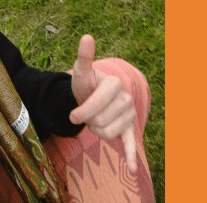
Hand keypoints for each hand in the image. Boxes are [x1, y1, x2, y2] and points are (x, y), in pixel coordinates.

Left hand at [69, 34, 138, 173]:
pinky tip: (132, 170)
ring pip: (108, 133)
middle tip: (86, 114)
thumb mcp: (81, 72)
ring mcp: (129, 113)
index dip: (81, 113)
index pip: (95, 107)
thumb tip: (86, 36)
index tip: (73, 115)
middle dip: (89, 121)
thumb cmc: (85, 84)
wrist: (92, 95)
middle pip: (100, 122)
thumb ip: (84, 56)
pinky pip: (130, 143)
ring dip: (96, 131)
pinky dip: (131, 157)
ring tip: (95, 119)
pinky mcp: (129, 127)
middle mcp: (126, 98)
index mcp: (114, 83)